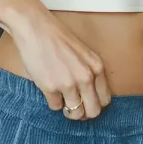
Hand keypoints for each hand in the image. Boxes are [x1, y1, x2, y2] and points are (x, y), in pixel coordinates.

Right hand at [6, 2, 111, 120]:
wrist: (37, 29)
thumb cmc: (59, 40)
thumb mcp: (84, 55)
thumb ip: (90, 73)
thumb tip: (90, 96)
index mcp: (97, 68)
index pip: (105, 100)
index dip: (95, 104)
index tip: (87, 103)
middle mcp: (86, 77)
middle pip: (93, 112)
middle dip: (84, 113)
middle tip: (75, 108)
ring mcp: (68, 84)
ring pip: (75, 114)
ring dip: (68, 111)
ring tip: (62, 100)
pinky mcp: (50, 88)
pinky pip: (55, 107)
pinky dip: (53, 102)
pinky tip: (50, 90)